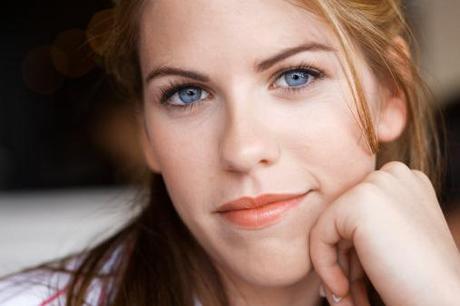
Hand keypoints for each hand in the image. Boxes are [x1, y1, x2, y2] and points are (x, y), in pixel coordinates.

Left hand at [310, 161, 459, 305]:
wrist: (443, 301)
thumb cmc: (420, 279)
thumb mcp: (393, 238)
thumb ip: (364, 225)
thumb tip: (328, 233)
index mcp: (405, 181)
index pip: (357, 210)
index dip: (352, 249)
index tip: (356, 282)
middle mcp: (393, 174)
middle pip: (342, 216)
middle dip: (342, 257)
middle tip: (348, 292)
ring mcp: (377, 183)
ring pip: (328, 225)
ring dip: (333, 266)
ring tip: (345, 297)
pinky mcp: (358, 201)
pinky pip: (319, 234)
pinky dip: (324, 266)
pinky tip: (343, 290)